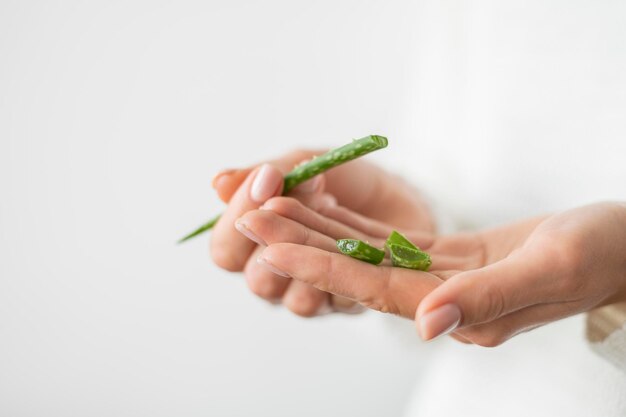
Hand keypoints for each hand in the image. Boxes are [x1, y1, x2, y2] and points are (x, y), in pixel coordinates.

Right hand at [209, 149, 435, 316]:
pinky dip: (340, 264)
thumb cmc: (344, 182)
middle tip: (312, 187)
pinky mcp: (345, 303)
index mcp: (255, 245)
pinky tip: (352, 235)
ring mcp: (310, 292)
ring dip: (311, 248)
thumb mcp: (303, 164)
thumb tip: (217, 183)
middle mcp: (277, 275)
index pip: (225, 250)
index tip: (269, 178)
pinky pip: (333, 299)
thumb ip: (265, 175)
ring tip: (330, 203)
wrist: (400, 195)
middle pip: (255, 280)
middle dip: (280, 234)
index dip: (239, 217)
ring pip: (293, 297)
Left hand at [250, 201, 625, 344]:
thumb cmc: (599, 256)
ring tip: (272, 204)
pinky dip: (355, 222)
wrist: (622, 247)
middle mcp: (440, 300)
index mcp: (459, 311)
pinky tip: (323, 205)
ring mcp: (440, 279)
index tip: (268, 239)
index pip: (371, 287)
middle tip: (248, 217)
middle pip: (356, 270)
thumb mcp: (551, 270)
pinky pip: (390, 239)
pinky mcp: (447, 257)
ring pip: (366, 253)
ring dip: (319, 229)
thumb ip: (487, 299)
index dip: (317, 263)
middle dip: (300, 244)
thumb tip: (425, 322)